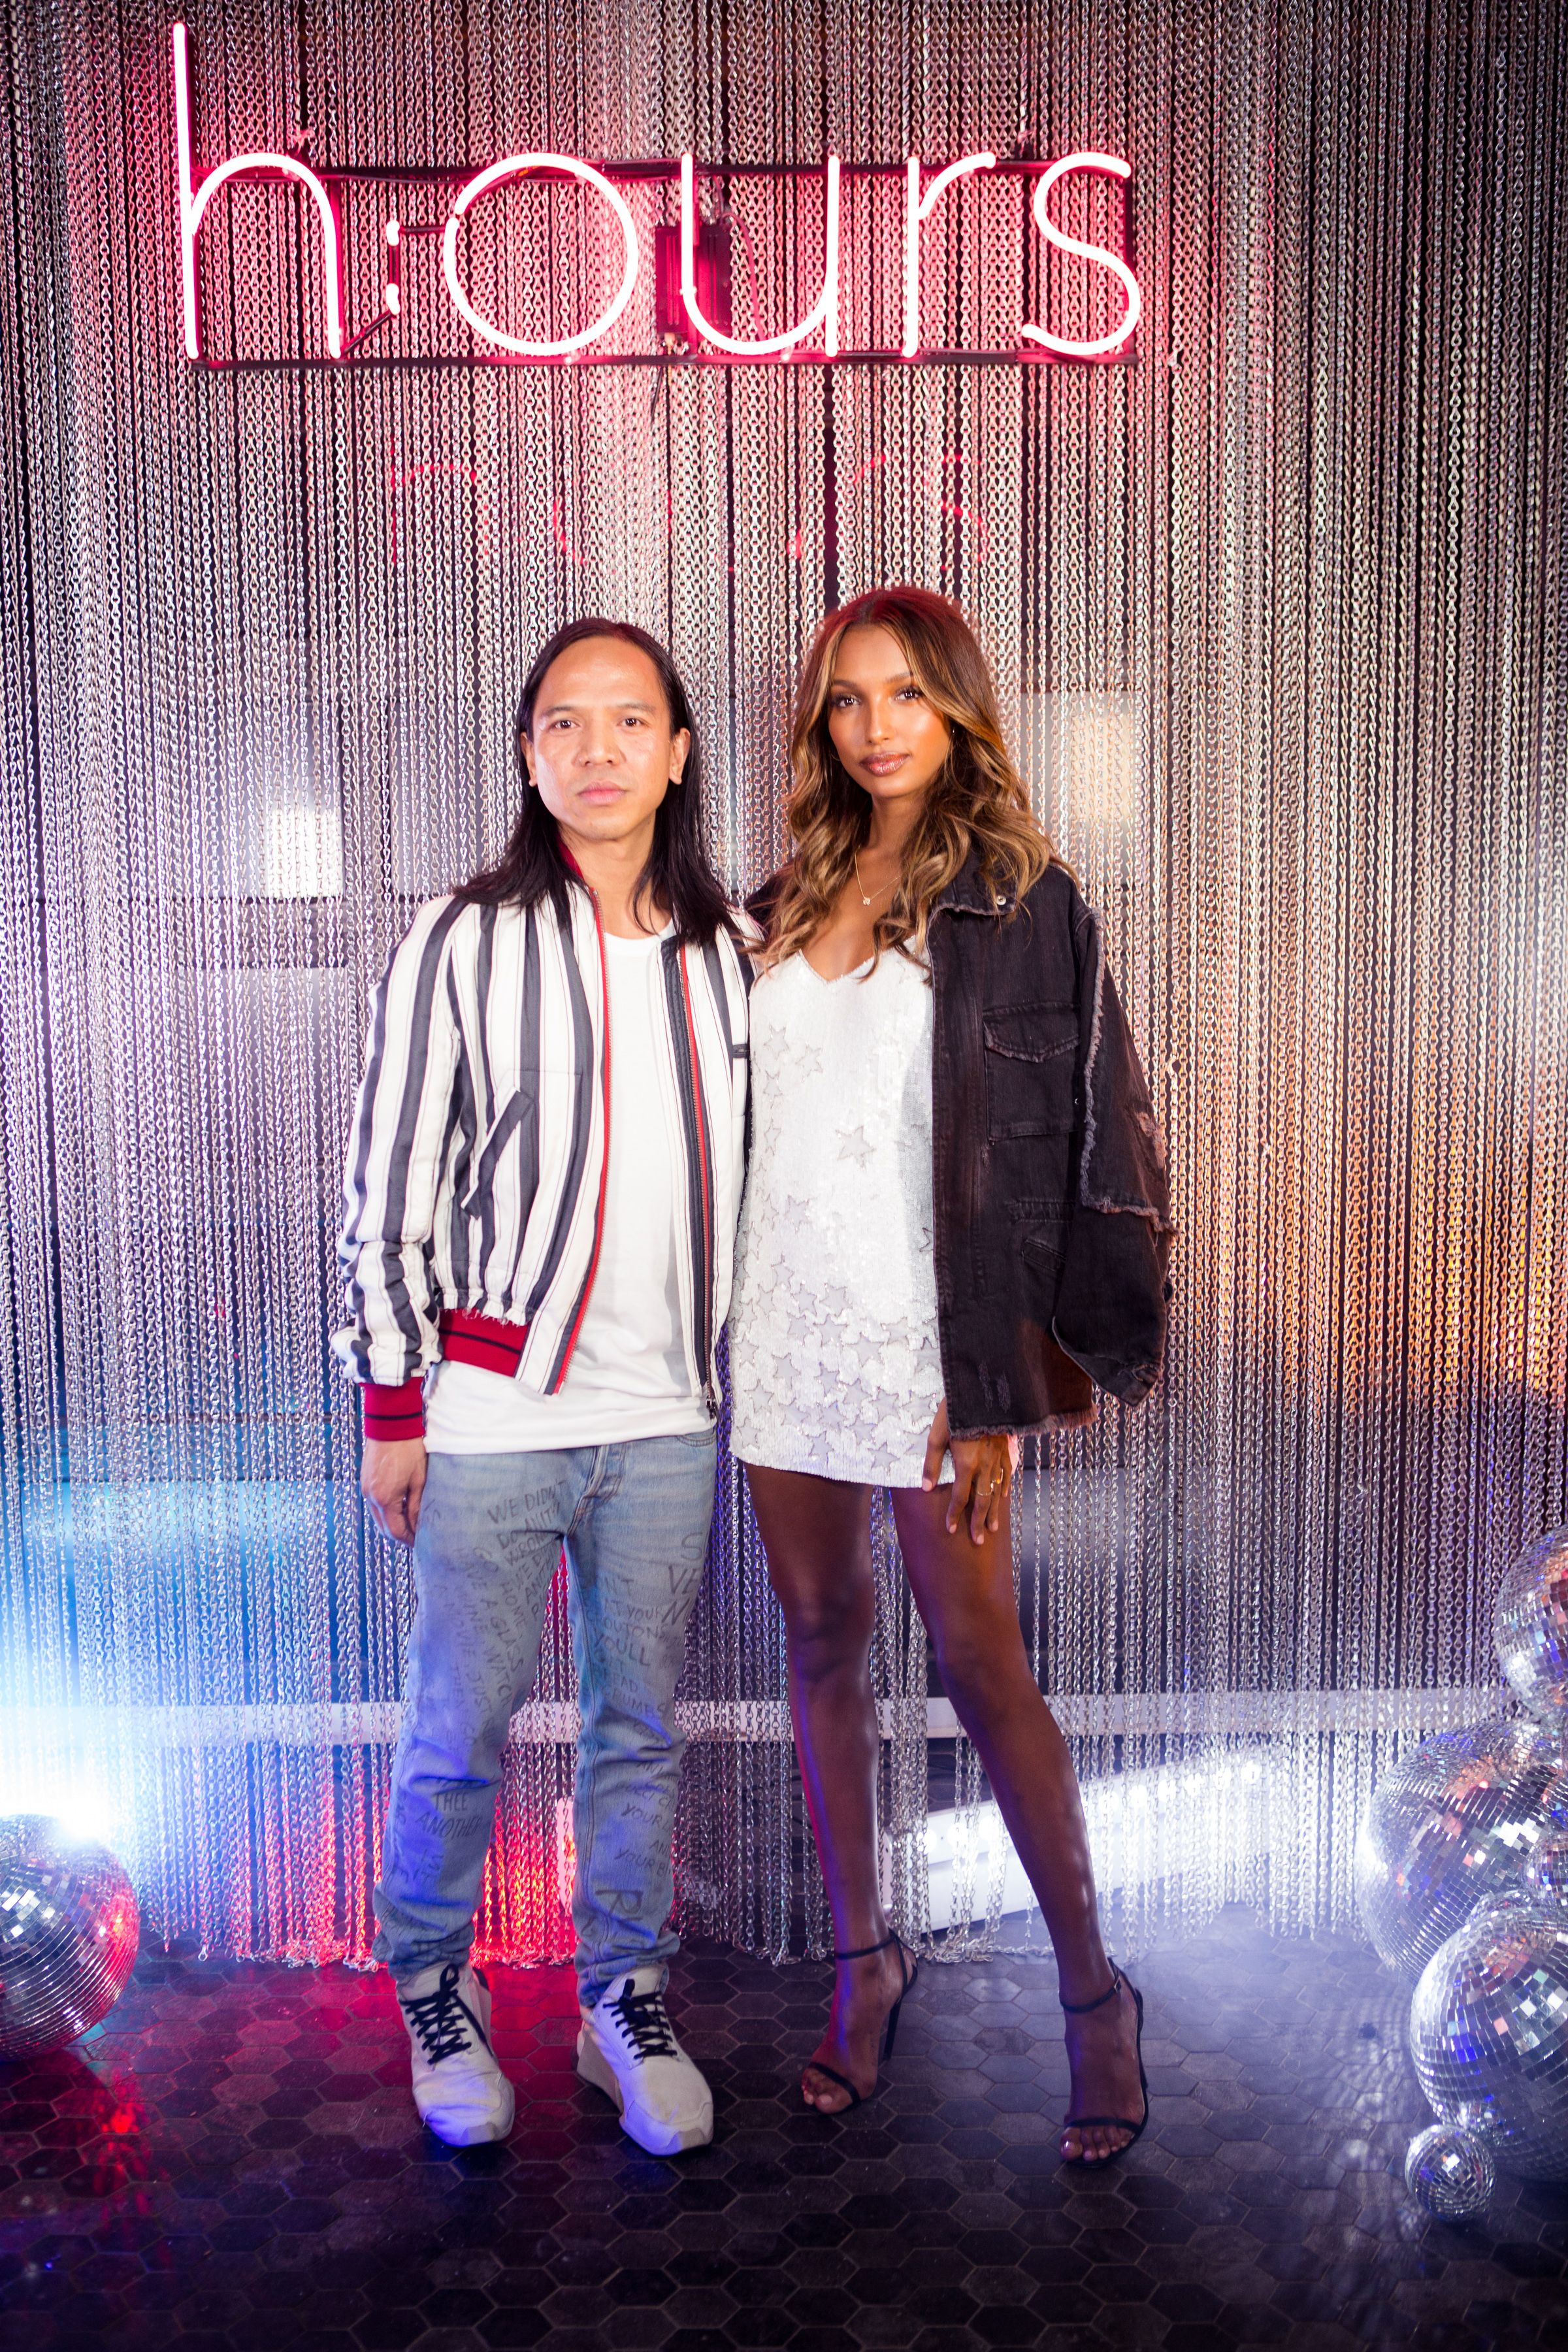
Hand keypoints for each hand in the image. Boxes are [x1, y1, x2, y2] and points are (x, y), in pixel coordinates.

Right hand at [362, 1437, 426, 1545]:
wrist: (390, 1425)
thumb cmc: (409, 1449)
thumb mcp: (419, 1479)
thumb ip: (416, 1505)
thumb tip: (417, 1525)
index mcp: (385, 1498)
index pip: (395, 1531)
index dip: (408, 1539)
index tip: (420, 1542)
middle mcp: (371, 1496)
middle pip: (383, 1527)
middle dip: (399, 1535)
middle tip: (416, 1536)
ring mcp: (365, 1488)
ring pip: (378, 1516)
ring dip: (392, 1523)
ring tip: (409, 1523)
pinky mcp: (365, 1480)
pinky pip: (374, 1503)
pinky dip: (385, 1510)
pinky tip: (399, 1507)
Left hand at [920, 1400, 1017, 1545]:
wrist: (984, 1391)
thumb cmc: (956, 1411)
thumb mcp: (937, 1434)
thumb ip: (932, 1463)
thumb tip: (926, 1488)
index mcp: (966, 1464)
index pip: (960, 1497)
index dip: (955, 1515)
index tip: (951, 1530)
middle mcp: (984, 1466)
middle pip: (981, 1501)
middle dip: (978, 1522)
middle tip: (978, 1541)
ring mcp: (998, 1458)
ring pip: (997, 1491)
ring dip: (994, 1511)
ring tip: (992, 1528)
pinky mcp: (1006, 1448)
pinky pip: (1007, 1473)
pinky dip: (1005, 1488)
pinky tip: (1004, 1497)